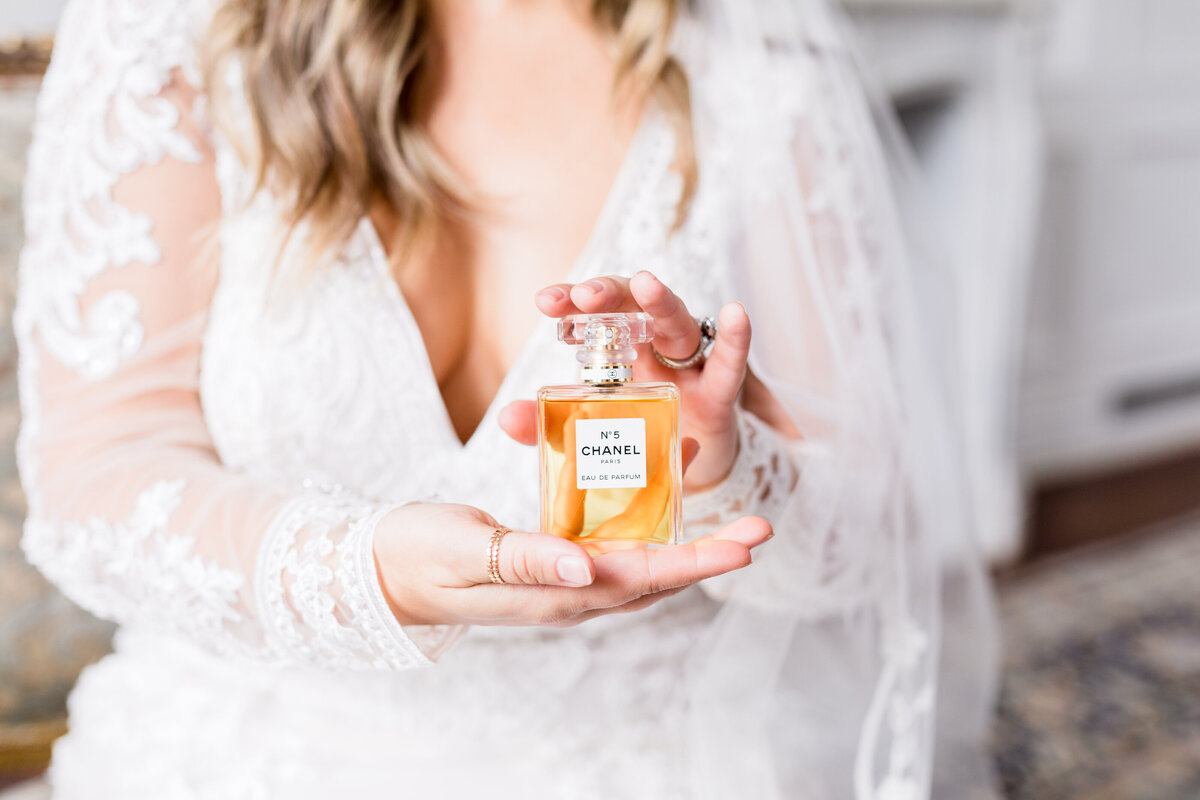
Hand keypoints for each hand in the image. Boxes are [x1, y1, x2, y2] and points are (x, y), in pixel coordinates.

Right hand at [374, 501, 770, 626]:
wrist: (380, 571)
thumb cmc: (415, 556)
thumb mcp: (465, 552)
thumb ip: (526, 559)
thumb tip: (588, 568)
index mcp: (556, 594)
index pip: (643, 577)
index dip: (698, 560)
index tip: (745, 545)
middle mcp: (570, 592)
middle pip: (656, 574)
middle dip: (710, 553)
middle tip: (760, 527)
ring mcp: (561, 580)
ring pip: (638, 559)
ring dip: (683, 535)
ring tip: (722, 505)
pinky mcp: (550, 561)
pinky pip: (608, 542)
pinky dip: (640, 517)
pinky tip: (649, 485)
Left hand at [501, 270, 750, 490]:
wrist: (689, 473)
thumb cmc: (637, 437)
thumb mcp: (589, 432)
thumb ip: (549, 426)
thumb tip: (506, 417)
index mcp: (616, 351)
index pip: (594, 314)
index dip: (572, 302)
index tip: (546, 301)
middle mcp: (651, 348)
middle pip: (633, 308)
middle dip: (610, 295)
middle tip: (586, 297)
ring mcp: (686, 367)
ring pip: (677, 324)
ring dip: (661, 301)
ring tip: (646, 283)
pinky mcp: (718, 394)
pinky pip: (728, 364)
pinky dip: (735, 339)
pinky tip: (736, 313)